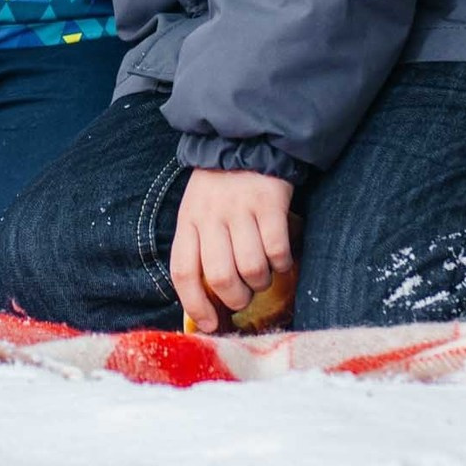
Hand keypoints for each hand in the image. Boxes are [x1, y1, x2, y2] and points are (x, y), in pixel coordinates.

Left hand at [169, 168, 294, 332]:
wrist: (245, 140)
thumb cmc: (218, 187)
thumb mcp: (196, 212)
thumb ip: (199, 249)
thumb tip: (208, 304)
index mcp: (188, 221)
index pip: (183, 273)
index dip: (195, 306)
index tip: (211, 324)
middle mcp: (211, 216)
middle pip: (221, 277)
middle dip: (236, 299)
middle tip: (244, 295)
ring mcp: (241, 209)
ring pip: (252, 268)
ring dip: (261, 281)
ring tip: (262, 272)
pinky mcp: (269, 202)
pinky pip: (277, 249)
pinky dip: (282, 263)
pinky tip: (280, 257)